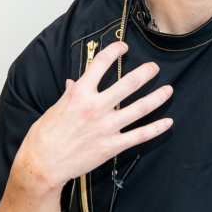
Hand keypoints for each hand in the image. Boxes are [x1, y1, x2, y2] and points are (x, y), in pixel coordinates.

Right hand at [16, 40, 172, 189]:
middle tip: (154, 68)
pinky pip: (140, 135)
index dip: (114, 51)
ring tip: (168, 90)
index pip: (100, 64)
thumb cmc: (45, 135)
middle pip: (129, 84)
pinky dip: (156, 128)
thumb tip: (74, 82)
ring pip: (140, 108)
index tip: (123, 47)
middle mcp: (96, 107)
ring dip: (157, 97)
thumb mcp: (56, 107)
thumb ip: (71, 93)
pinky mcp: (112, 145)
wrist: (42, 164)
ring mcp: (106, 127)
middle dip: (146, 73)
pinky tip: (167, 122)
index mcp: (80, 94)